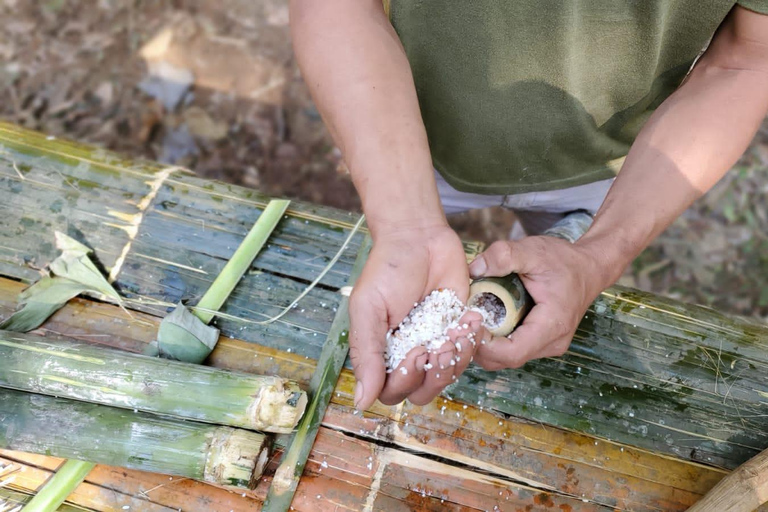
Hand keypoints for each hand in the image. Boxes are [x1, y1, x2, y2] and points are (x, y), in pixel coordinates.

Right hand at [349, 221, 482, 409]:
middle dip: (434, 373)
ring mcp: (434, 344)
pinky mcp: (458, 330)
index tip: (414, 349)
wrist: (419, 237)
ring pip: (448, 377)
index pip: (391, 392)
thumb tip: (361, 402)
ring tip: (456, 328)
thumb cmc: (387, 269)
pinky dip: (471, 340)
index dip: (405, 380)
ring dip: (456, 357)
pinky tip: (469, 317)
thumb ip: (366, 354)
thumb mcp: (368, 309)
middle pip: (422, 393)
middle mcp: (407, 354)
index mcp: (381, 353)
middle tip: (437, 343)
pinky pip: (468, 353)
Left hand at [468, 236, 610, 369]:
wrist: (588, 268)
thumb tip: (474, 268)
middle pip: (504, 360)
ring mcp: (546, 346)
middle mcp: (551, 343)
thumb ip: (504, 255)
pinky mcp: (539, 343)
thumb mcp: (533, 250)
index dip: (483, 343)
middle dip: (477, 345)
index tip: (466, 320)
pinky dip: (492, 340)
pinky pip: (509, 350)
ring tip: (468, 318)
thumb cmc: (563, 260)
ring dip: (482, 344)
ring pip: (504, 358)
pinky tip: (481, 319)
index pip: (512, 352)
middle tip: (460, 320)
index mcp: (552, 325)